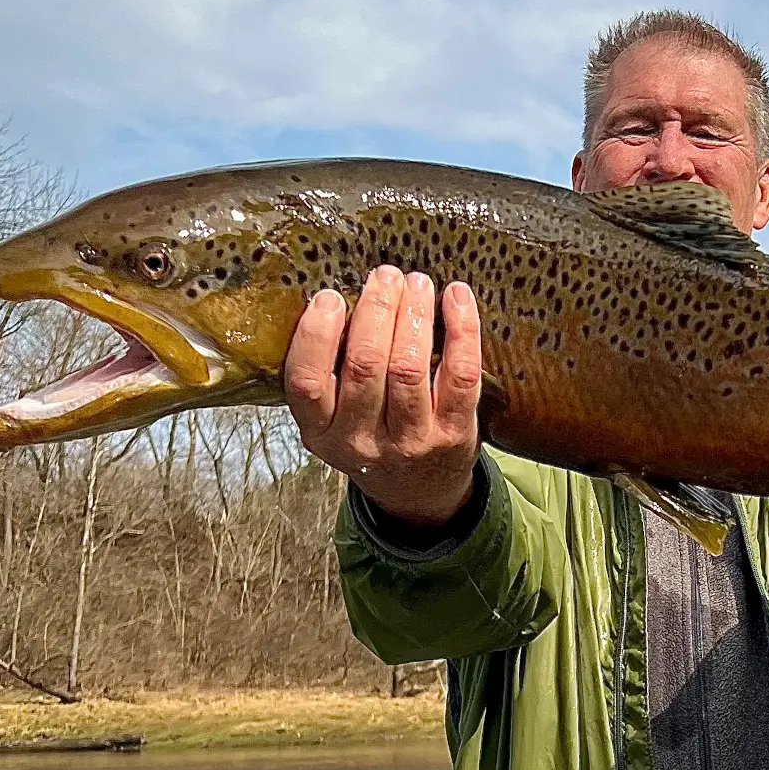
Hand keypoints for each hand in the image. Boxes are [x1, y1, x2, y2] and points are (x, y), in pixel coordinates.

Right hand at [284, 266, 482, 526]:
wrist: (418, 493)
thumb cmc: (371, 436)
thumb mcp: (332, 420)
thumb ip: (329, 373)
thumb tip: (340, 296)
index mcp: (321, 433)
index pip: (307, 383)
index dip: (317, 335)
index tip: (331, 297)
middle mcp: (361, 442)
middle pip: (366, 366)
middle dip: (377, 310)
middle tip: (386, 276)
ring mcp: (411, 441)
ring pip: (410, 367)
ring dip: (414, 314)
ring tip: (417, 283)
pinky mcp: (454, 435)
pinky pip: (460, 374)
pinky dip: (461, 330)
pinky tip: (456, 297)